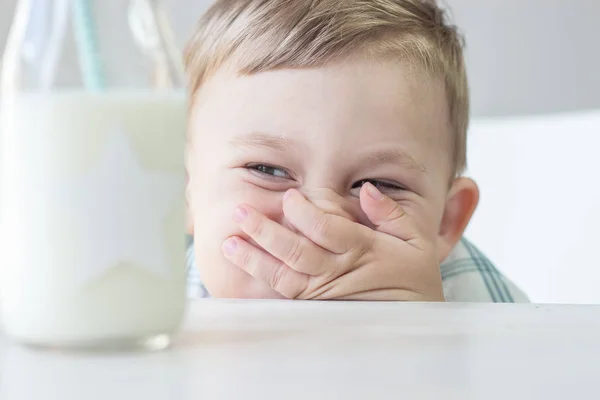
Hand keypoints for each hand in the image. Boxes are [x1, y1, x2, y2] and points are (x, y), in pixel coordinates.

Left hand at [221, 183, 444, 300]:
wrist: (412, 327)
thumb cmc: (414, 279)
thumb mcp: (416, 241)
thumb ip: (391, 213)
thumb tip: (366, 189)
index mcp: (362, 250)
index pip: (326, 229)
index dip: (304, 212)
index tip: (290, 197)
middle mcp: (337, 272)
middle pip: (295, 251)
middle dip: (265, 231)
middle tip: (240, 212)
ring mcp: (323, 294)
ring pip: (283, 275)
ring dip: (254, 258)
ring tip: (228, 243)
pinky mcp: (315, 308)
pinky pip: (284, 295)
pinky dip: (262, 281)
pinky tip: (243, 268)